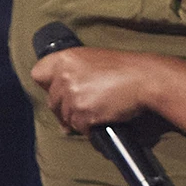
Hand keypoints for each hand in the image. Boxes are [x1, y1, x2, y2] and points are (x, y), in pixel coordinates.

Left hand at [31, 47, 161, 132]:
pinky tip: (104, 118)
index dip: (49, 84)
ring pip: (65, 117)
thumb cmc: (127, 69)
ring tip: (99, 111)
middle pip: (53, 101)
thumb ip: (74, 71)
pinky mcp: (82, 113)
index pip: (38, 74)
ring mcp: (72, 96)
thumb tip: (62, 96)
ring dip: (80, 119)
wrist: (146, 79)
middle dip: (67, 107)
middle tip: (88, 105)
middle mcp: (64, 76)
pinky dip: (91, 127)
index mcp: (65, 58)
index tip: (62, 89)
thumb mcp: (95, 59)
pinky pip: (80, 127)